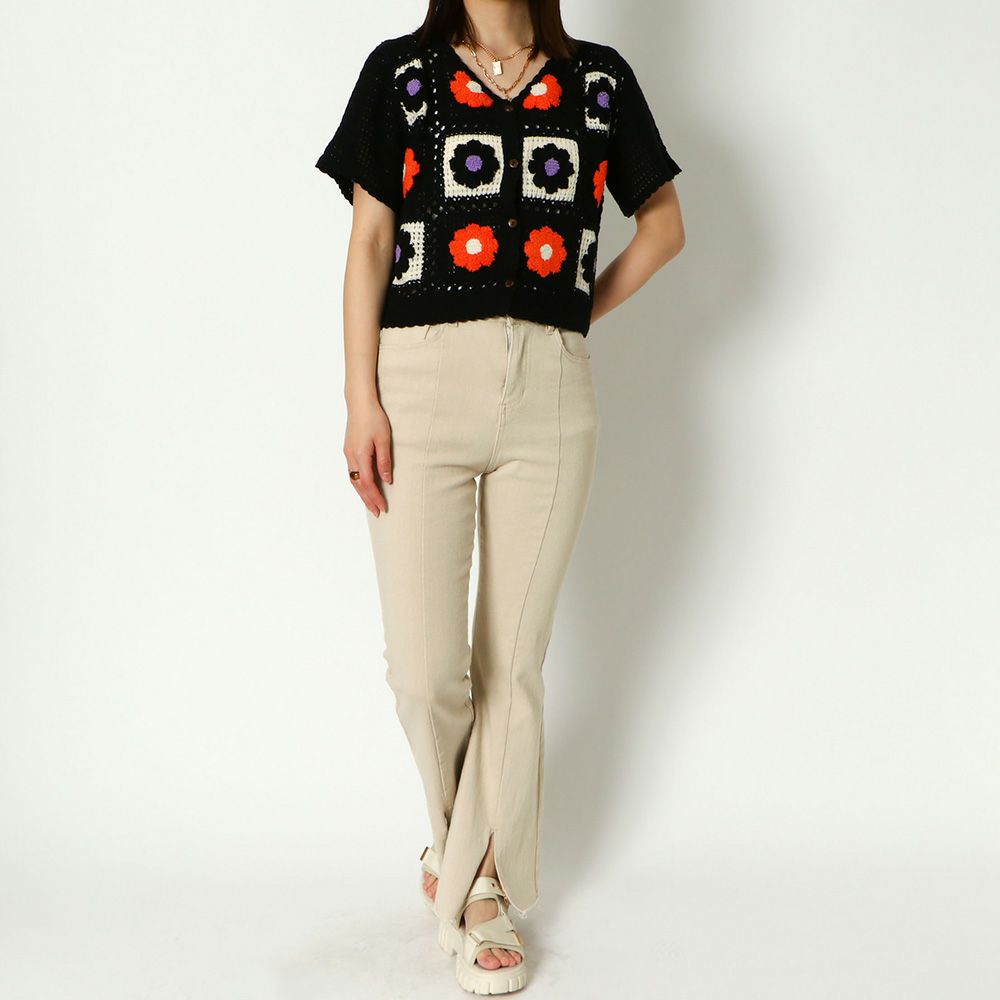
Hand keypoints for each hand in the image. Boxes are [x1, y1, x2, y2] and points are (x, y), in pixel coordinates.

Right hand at [344, 398, 391, 515]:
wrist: (359, 402)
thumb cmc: (374, 418)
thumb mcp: (384, 439)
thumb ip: (384, 461)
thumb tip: (387, 480)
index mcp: (360, 455)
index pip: (367, 483)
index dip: (375, 497)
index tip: (383, 508)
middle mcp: (351, 457)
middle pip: (358, 485)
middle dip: (368, 500)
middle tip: (377, 513)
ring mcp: (348, 453)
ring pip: (353, 480)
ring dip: (362, 493)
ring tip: (371, 503)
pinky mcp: (348, 449)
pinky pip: (352, 472)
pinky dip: (358, 483)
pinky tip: (364, 486)